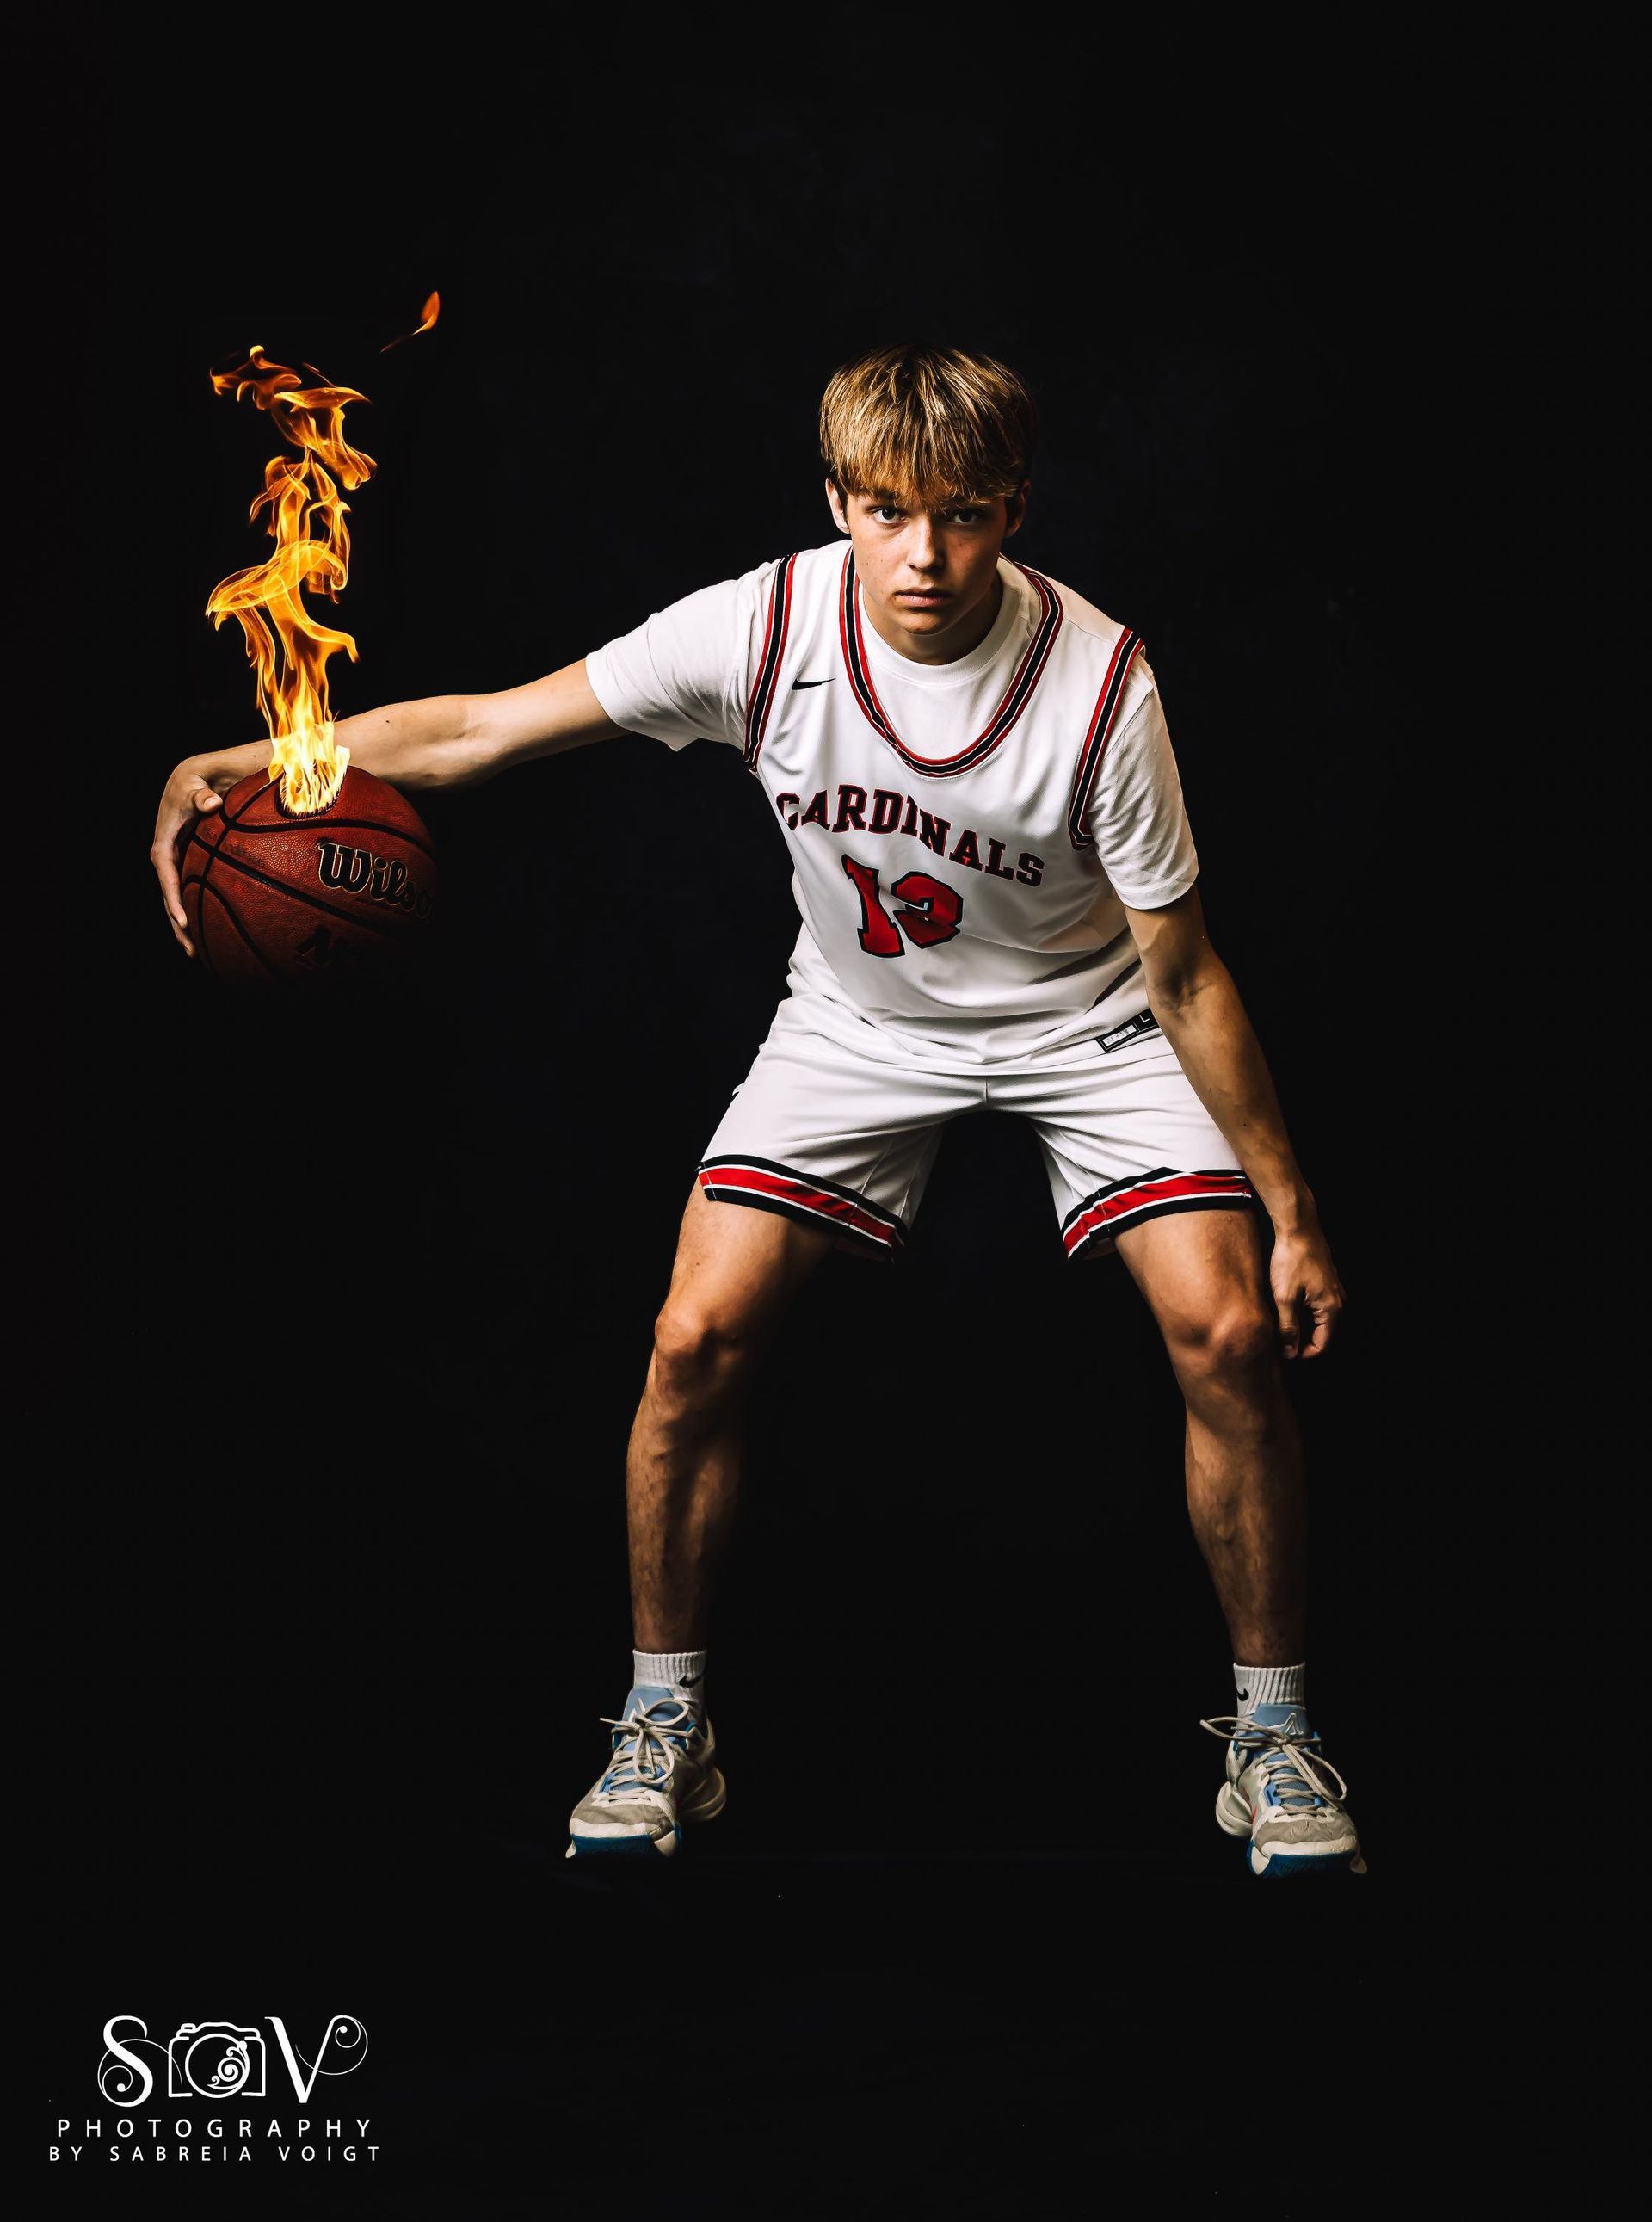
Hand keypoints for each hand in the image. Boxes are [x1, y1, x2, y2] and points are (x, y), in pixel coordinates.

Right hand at [150, 758, 245, 956]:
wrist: (194, 779)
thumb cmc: (195, 782)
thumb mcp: (195, 784)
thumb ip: (202, 795)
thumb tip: (210, 803)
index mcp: (164, 842)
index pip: (166, 875)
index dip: (173, 898)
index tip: (183, 921)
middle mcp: (167, 858)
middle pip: (169, 897)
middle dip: (178, 925)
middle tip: (192, 951)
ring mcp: (178, 864)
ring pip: (179, 900)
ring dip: (186, 927)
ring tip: (199, 953)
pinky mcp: (189, 867)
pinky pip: (191, 893)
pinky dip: (198, 912)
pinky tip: (212, 932)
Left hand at [1269, 1219, 1344, 1360]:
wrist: (1298, 1227)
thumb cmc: (1291, 1260)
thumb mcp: (1285, 1298)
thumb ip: (1288, 1328)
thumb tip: (1290, 1353)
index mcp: (1332, 1308)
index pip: (1322, 1345)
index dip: (1302, 1353)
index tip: (1283, 1353)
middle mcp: (1338, 1300)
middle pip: (1322, 1332)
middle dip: (1302, 1340)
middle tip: (1278, 1342)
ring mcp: (1334, 1289)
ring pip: (1319, 1318)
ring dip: (1302, 1325)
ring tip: (1279, 1325)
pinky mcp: (1326, 1279)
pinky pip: (1318, 1304)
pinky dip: (1303, 1311)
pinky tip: (1286, 1307)